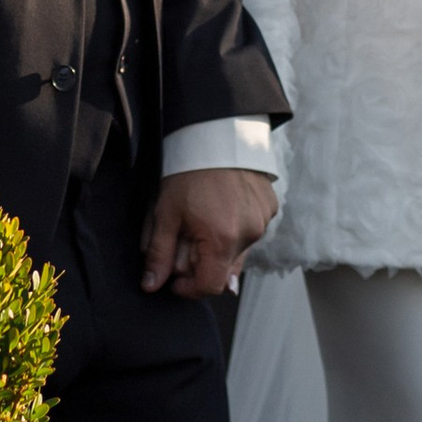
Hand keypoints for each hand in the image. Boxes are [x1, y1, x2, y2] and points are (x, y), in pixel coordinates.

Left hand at [141, 167, 275, 299]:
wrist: (217, 133)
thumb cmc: (189, 172)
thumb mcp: (166, 213)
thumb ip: (159, 254)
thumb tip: (151, 285)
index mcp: (222, 240)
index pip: (209, 287)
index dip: (188, 288)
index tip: (174, 279)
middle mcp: (249, 234)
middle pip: (223, 269)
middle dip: (201, 263)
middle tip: (185, 238)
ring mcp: (263, 220)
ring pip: (238, 250)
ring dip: (219, 245)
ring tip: (204, 219)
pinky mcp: (270, 206)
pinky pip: (251, 229)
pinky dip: (235, 227)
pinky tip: (222, 207)